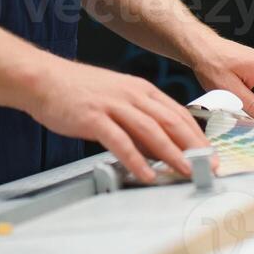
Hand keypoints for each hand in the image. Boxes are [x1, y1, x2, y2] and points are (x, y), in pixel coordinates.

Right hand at [18, 59, 213, 183]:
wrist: (43, 79)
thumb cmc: (77, 91)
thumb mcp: (115, 100)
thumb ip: (138, 122)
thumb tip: (157, 150)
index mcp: (139, 89)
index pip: (177, 113)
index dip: (197, 135)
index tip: (210, 154)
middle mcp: (131, 94)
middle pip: (171, 121)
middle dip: (193, 146)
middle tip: (207, 166)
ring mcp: (113, 105)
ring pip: (151, 131)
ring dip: (172, 154)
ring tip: (185, 172)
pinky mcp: (94, 117)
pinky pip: (120, 142)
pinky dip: (136, 160)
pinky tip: (146, 174)